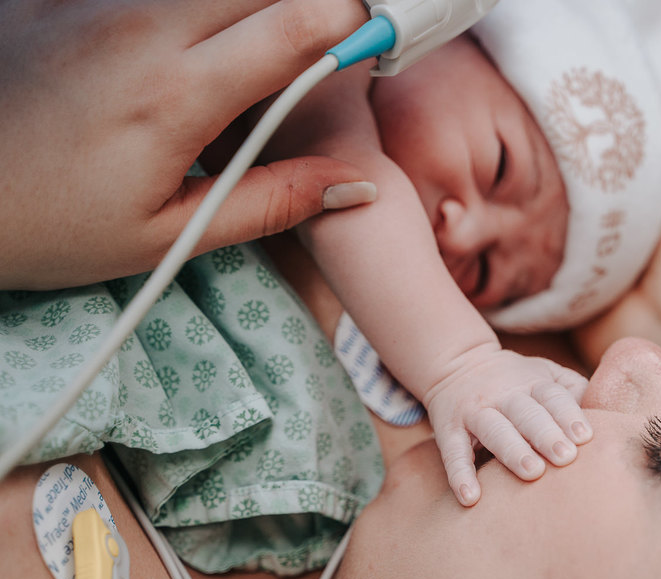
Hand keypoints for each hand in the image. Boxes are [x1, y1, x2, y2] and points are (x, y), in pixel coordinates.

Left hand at [0, 0, 370, 289]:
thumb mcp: (169, 236)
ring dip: (253, 12)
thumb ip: (273, 202)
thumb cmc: (48, 225)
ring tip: (250, 66)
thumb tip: (355, 184)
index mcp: (176, 94)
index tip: (377, 46)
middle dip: (313, 9)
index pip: (300, 24)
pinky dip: (196, 13)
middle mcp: (140, 26)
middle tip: (325, 52)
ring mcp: (97, 0)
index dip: (356, 26)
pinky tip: (189, 54)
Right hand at [421, 343, 591, 506]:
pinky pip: (453, 453)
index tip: (585, 437)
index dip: (569, 415)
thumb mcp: (546, 374)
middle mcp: (504, 394)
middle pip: (527, 413)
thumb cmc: (517, 380)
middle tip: (566, 457)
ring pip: (494, 430)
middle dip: (546, 434)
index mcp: (533, 382)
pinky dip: (460, 475)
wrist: (458, 364)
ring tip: (532, 474)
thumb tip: (612, 415)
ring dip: (513, 451)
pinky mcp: (449, 429)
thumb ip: (575, 391)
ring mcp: (475, 411)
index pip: (553, 397)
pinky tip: (471, 498)